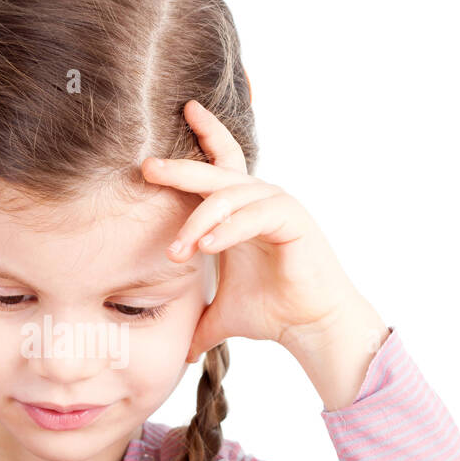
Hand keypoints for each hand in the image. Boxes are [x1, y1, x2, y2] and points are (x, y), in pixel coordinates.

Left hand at [141, 99, 366, 362]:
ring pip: (230, 197)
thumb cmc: (272, 312)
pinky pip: (254, 215)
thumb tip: (178, 351)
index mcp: (242, 210)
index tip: (186, 109)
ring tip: (177, 252)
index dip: (207, 134)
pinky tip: (206, 245)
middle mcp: (260, 201)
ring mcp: (278, 207)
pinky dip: (228, 228)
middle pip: (217, 172)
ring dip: (198, 222)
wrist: (310, 328)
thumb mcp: (222, 313)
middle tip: (149, 167)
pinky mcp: (293, 221)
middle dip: (181, 168)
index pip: (222, 163)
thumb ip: (197, 321)